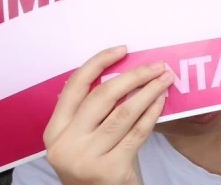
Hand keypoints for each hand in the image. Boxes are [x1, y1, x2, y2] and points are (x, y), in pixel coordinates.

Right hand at [44, 46, 171, 184]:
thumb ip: (91, 111)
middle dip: (134, 76)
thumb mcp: (82, 138)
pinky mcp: (109, 170)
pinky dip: (152, 113)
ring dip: (149, 91)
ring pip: (123, 113)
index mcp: (55, 131)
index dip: (99, 62)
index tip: (122, 49)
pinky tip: (161, 101)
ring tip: (166, 80)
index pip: (75, 86)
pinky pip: (137, 132)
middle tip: (157, 66)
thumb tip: (124, 70)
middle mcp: (65, 145)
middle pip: (102, 96)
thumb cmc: (97, 163)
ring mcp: (86, 158)